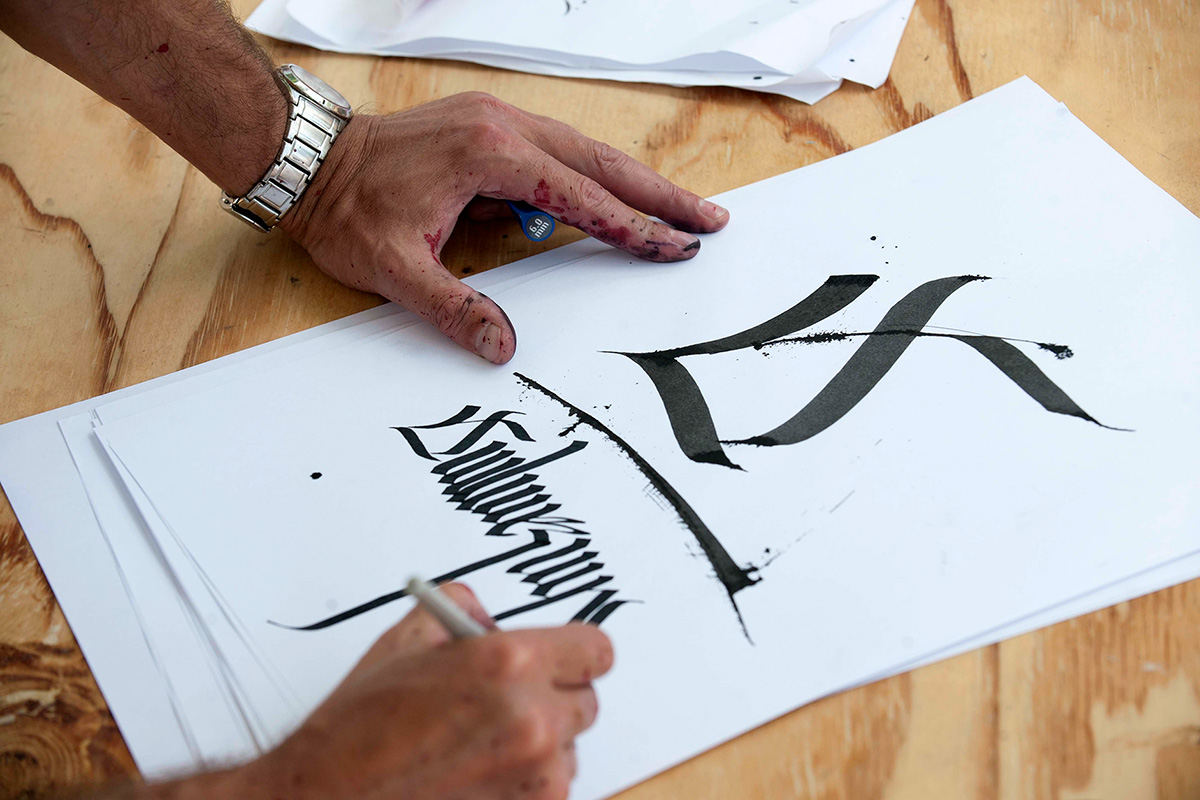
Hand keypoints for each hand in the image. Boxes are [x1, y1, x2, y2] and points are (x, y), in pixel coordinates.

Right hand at [239, 584, 613, 799]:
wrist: (327, 797)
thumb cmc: (359, 730)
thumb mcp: (408, 640)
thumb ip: (462, 611)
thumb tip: (488, 616)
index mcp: (510, 664)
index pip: (596, 649)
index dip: (575, 650)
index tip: (563, 655)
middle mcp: (532, 720)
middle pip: (586, 700)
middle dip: (552, 695)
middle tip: (509, 697)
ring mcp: (535, 776)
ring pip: (569, 748)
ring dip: (541, 743)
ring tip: (483, 740)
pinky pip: (549, 787)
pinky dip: (524, 780)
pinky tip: (478, 770)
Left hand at [280, 92, 729, 363]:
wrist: (308, 161)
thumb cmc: (346, 209)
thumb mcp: (393, 269)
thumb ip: (453, 309)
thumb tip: (502, 346)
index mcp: (489, 155)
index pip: (580, 197)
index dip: (632, 226)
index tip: (675, 246)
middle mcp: (502, 126)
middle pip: (600, 162)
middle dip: (658, 195)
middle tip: (710, 219)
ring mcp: (495, 120)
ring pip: (583, 151)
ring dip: (631, 182)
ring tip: (677, 210)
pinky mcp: (487, 126)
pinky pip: (555, 150)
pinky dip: (592, 175)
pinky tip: (612, 196)